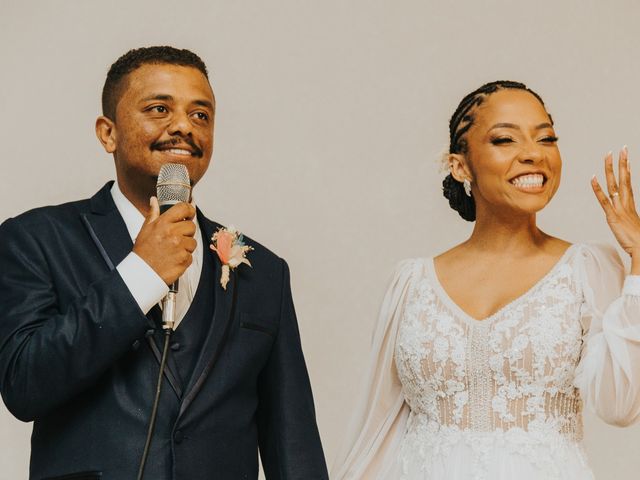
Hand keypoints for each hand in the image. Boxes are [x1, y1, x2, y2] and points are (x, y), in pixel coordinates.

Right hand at [133, 197, 196, 284]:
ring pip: (193, 241)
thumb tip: (154, 201)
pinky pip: (191, 255)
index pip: (183, 208)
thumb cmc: (143, 252)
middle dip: (187, 231)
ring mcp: (179, 246)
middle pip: (192, 226)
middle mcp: (172, 233)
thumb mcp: (145, 229)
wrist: (142, 273)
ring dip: (186, 246)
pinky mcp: (185, 259)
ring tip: (173, 250)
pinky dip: (185, 258)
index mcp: (163, 223)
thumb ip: (153, 214)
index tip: (190, 213)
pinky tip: (174, 258)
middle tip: (176, 238)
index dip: (190, 210)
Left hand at [591, 147, 639, 271]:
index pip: (628, 184)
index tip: (626, 159)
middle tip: (621, 149)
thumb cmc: (638, 241)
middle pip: (624, 179)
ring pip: (614, 184)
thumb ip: (629, 221)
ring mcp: (619, 208)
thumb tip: (628, 221)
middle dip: (622, 163)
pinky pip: (604, 200)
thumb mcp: (633, 227)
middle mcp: (626, 203)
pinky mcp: (612, 216)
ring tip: (608, 155)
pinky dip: (597, 189)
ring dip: (610, 169)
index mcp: (630, 205)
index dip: (627, 171)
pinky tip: (593, 178)